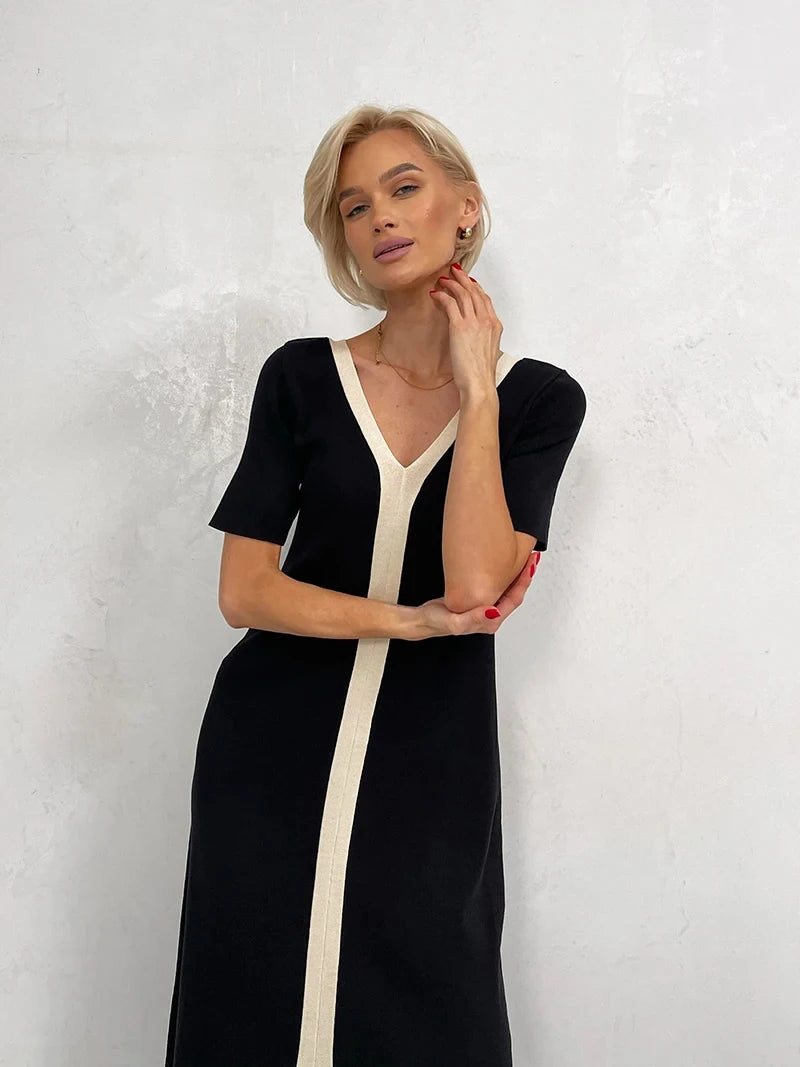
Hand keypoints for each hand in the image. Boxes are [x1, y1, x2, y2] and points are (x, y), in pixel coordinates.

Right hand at [412, 550, 540, 639]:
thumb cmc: (436, 622)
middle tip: (532, 557)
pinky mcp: (479, 600)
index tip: (530, 565)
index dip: (524, 581)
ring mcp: (486, 608)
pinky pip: (496, 586)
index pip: (514, 598)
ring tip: (523, 558)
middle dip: (524, 575)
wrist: (423, 620)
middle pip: (515, 593)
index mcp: (490, 621)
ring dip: (516, 574)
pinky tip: (503, 566)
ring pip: (507, 589)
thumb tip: (492, 612)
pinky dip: (504, 575)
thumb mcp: (454, 622)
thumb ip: (473, 618)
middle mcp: (491, 615)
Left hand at [430, 262, 502, 394]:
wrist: (479, 384)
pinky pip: (450, 304)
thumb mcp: (487, 352)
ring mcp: (474, 322)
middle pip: (475, 291)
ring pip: (463, 294)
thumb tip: (473, 337)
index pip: (485, 299)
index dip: (476, 287)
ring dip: (452, 283)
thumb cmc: (481, 375)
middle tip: (454, 271)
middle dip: (463, 279)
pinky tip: (435, 295)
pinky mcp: (460, 327)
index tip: (468, 282)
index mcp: (495, 326)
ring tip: (443, 279)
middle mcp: (486, 320)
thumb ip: (482, 339)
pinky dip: (442, 296)